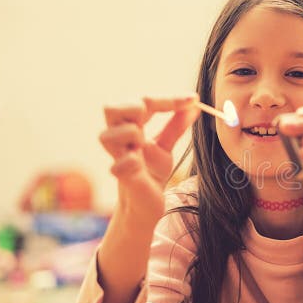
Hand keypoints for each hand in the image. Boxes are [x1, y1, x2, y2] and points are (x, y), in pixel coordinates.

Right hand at [100, 94, 199, 222]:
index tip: (193, 100)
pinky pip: (119, 166)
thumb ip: (176, 125)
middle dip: (135, 107)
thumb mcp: (166, 145)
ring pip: (108, 135)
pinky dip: (131, 162)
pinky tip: (139, 164)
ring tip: (143, 146)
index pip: (140, 102)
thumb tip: (194, 103)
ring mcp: (118, 158)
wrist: (148, 204)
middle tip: (153, 117)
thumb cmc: (151, 172)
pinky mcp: (122, 178)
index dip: (167, 99)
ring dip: (132, 134)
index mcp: (129, 127)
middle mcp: (119, 140)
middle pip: (111, 109)